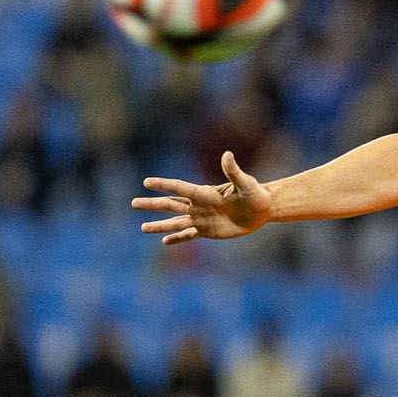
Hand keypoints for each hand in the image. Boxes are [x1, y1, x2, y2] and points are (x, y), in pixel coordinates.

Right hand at [133, 151, 273, 243]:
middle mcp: (199, 206)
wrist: (264, 209)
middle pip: (170, 205)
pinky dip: (177, 238)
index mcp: (205, 193)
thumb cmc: (257, 194)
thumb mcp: (246, 183)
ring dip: (159, 225)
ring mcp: (202, 219)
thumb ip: (234, 171)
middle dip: (152, 204)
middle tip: (133, 202)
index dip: (163, 185)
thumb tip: (227, 154)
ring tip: (142, 227)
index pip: (179, 188)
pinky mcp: (209, 231)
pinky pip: (189, 235)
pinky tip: (164, 241)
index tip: (147, 182)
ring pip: (175, 222)